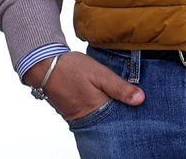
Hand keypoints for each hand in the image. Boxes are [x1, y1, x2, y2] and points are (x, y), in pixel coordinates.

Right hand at [26, 52, 144, 121]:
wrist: (44, 65)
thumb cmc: (71, 68)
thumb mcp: (100, 73)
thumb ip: (119, 87)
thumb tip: (140, 99)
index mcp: (95, 110)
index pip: (119, 120)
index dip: (130, 113)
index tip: (141, 108)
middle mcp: (86, 118)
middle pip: (109, 121)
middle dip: (120, 114)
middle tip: (133, 105)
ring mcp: (77, 116)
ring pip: (99, 118)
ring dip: (109, 110)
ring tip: (121, 102)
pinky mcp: (71, 112)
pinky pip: (89, 114)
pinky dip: (97, 108)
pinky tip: (105, 100)